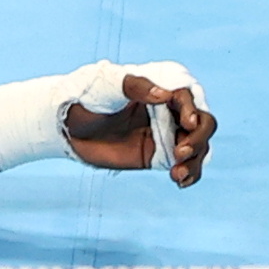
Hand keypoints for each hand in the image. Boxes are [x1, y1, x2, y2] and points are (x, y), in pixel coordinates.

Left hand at [59, 70, 213, 184]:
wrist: (65, 125)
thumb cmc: (86, 97)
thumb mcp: (107, 86)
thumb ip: (136, 87)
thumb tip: (165, 94)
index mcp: (160, 88)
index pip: (187, 97)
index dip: (192, 110)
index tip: (186, 123)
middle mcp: (168, 111)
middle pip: (202, 122)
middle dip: (198, 138)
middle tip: (181, 152)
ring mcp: (165, 134)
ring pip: (197, 147)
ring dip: (195, 161)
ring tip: (177, 174)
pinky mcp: (158, 156)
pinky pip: (184, 165)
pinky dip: (190, 174)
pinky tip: (180, 182)